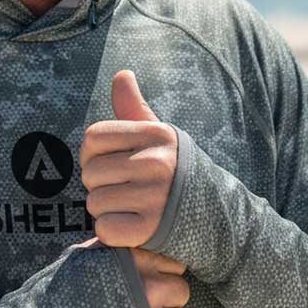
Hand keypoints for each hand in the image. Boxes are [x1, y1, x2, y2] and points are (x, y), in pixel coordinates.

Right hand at [70, 236, 191, 307]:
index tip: (142, 284)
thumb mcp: (78, 259)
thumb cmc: (53, 298)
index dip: (159, 273)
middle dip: (164, 300)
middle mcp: (147, 287)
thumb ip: (110, 248)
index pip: (172, 261)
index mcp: (132, 260)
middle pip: (181, 290)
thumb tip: (130, 238)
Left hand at [79, 69, 178, 248]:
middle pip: (90, 172)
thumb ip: (134, 108)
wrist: (216, 216)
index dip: (92, 153)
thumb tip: (122, 74)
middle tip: (123, 191)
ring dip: (105, 211)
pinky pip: (106, 228)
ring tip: (130, 208)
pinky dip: (113, 233)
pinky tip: (132, 228)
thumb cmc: (176, 171)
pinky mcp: (151, 229)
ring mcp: (155, 196)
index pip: (93, 137)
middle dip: (99, 185)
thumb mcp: (160, 136)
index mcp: (155, 135)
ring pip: (95, 203)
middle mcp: (156, 162)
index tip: (108, 163)